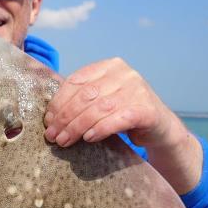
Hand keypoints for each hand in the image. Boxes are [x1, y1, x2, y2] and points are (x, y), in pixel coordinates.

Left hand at [44, 58, 202, 193]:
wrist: (159, 127)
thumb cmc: (124, 114)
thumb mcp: (103, 100)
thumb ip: (83, 99)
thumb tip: (51, 116)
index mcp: (109, 66)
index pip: (77, 81)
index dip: (59, 101)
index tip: (48, 120)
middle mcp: (124, 73)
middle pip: (86, 95)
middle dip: (65, 117)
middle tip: (53, 136)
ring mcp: (137, 89)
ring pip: (98, 108)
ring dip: (77, 127)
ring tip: (64, 141)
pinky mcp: (146, 109)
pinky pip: (117, 119)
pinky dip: (99, 129)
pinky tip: (88, 139)